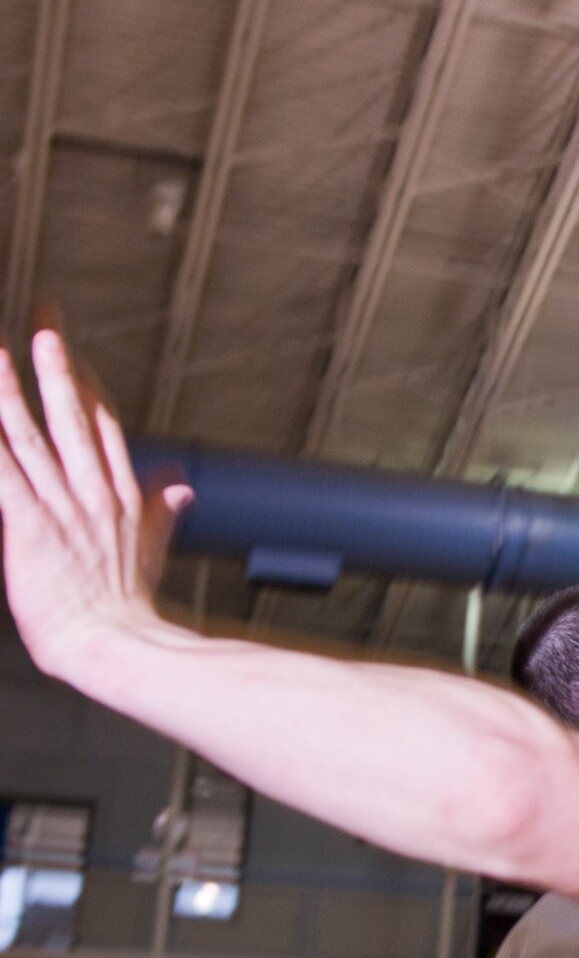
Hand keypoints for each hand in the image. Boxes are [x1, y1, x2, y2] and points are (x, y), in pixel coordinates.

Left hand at [0, 330, 190, 682]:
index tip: (68, 347)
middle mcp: (92, 490)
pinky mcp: (27, 526)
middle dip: (55, 358)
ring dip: (8, 386)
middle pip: (71, 410)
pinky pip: (2, 474)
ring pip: (28, 432)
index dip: (85, 379)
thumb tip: (182, 483)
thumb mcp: (151, 548)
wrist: (118, 643)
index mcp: (121, 493)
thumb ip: (162, 509)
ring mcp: (60, 506)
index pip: (101, 422)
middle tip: (43, 314)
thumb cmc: (127, 606)